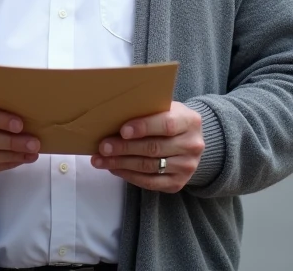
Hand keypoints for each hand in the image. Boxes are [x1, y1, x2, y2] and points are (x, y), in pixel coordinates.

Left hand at [90, 101, 204, 192]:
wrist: (190, 141)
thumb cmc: (169, 120)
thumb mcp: (165, 109)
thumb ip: (147, 111)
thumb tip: (113, 116)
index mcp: (190, 121)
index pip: (167, 125)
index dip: (143, 128)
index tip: (122, 131)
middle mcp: (192, 145)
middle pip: (154, 148)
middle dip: (124, 148)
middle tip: (103, 147)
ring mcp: (186, 167)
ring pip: (149, 167)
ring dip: (121, 164)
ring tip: (101, 160)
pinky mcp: (178, 183)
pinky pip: (149, 182)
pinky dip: (129, 175)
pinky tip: (114, 169)